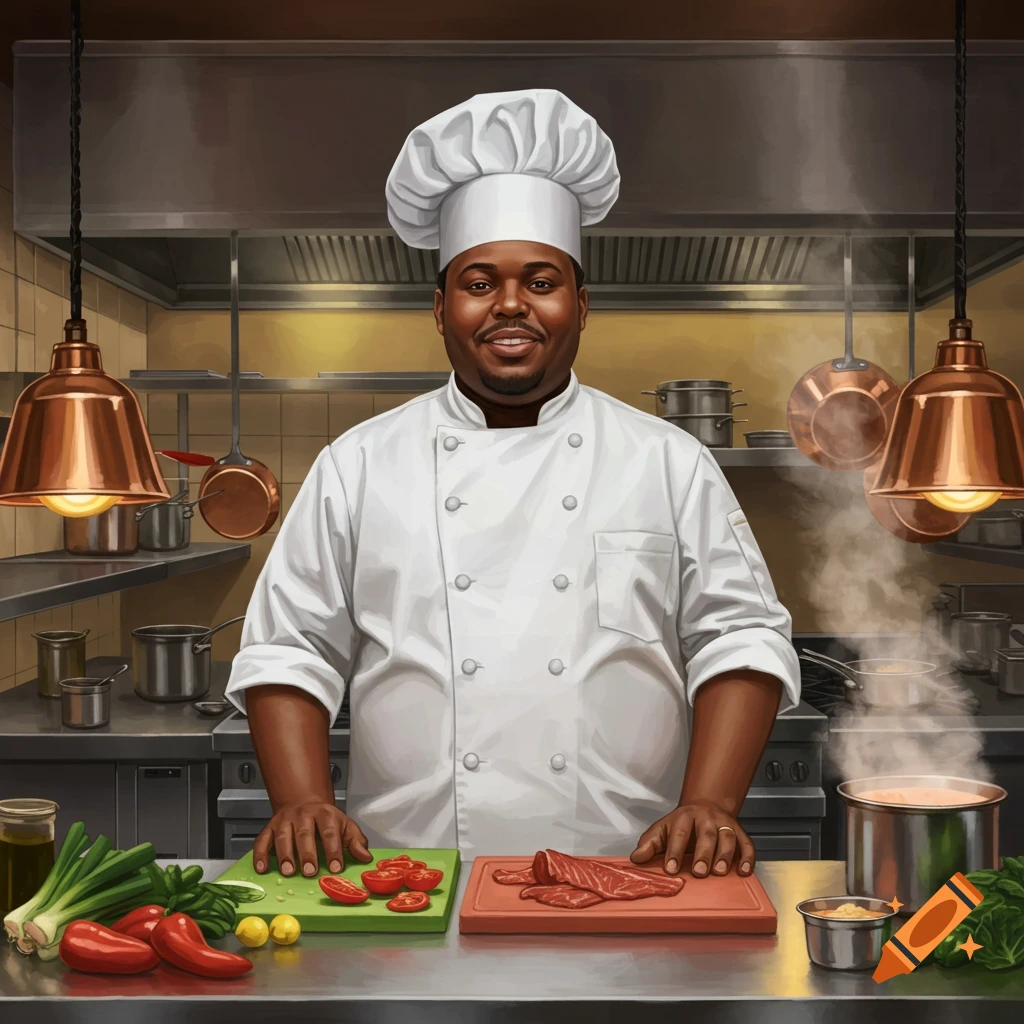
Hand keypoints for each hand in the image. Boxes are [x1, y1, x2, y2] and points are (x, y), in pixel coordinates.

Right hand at [252, 801, 372, 876]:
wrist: (304, 802)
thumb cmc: (326, 820)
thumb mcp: (345, 825)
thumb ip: (355, 841)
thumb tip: (365, 857)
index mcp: (325, 814)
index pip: (330, 831)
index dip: (333, 850)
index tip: (336, 867)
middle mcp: (303, 815)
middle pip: (305, 833)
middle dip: (307, 853)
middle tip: (310, 871)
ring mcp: (285, 820)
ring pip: (283, 836)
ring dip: (285, 854)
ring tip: (289, 871)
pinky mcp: (270, 827)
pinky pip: (262, 840)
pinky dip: (260, 855)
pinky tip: (262, 869)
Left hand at [629, 800, 755, 877]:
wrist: (704, 806)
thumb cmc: (681, 825)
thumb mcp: (662, 830)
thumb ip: (649, 844)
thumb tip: (635, 858)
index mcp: (684, 816)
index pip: (679, 833)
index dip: (674, 852)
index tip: (671, 869)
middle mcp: (706, 818)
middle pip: (705, 834)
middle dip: (702, 854)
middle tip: (698, 872)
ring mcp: (724, 824)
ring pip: (727, 837)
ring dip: (725, 855)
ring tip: (719, 872)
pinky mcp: (739, 832)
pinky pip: (746, 844)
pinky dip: (748, 857)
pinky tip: (744, 871)